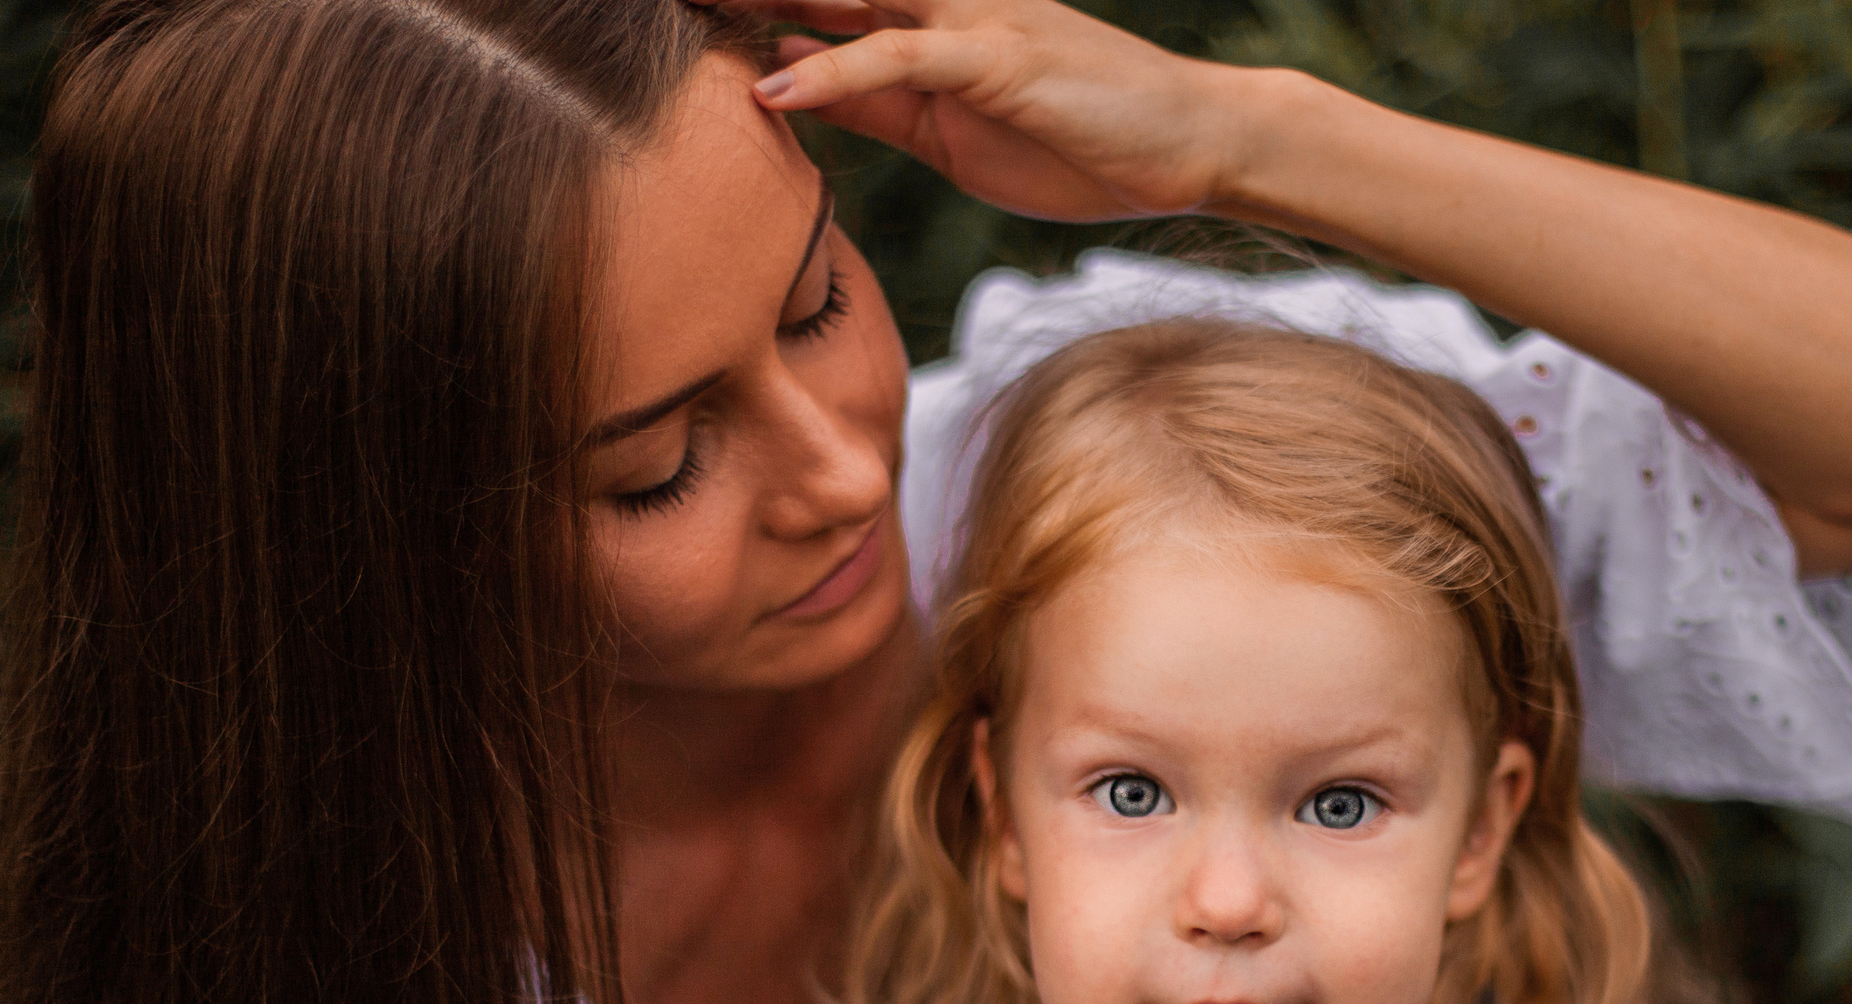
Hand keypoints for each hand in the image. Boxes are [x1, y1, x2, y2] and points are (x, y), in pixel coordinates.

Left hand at [692, 0, 1275, 221]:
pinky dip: (834, 72)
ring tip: (690, 10)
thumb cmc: (1081, 140)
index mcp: (925, 16)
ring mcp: (970, 20)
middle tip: (659, 0)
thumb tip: (788, 80)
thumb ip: (873, 101)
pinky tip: (775, 87)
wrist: (1191, 141)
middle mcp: (941, 0)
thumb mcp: (951, 131)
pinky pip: (900, 57)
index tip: (676, 10)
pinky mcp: (996, 59)